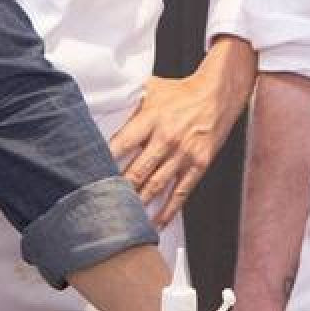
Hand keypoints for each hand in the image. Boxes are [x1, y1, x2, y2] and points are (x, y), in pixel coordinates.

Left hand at [111, 38, 254, 227]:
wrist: (217, 94)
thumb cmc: (182, 92)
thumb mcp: (151, 88)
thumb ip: (129, 102)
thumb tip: (104, 107)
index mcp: (151, 118)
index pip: (122, 144)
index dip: (105, 162)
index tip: (92, 177)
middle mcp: (166, 138)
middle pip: (137, 171)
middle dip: (118, 191)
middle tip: (103, 205)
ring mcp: (183, 154)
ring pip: (155, 186)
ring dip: (138, 204)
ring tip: (124, 218)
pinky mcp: (198, 164)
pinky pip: (181, 192)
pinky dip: (168, 211)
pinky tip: (157, 222)